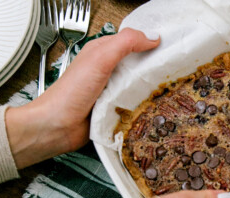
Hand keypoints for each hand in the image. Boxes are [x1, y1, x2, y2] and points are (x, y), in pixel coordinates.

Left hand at [5, 28, 159, 168]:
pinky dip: (142, 107)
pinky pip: (134, 106)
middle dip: (154, 68)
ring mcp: (112, 92)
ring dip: (150, 90)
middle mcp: (107, 71)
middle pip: (138, 65)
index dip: (149, 43)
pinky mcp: (115, 111)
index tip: (168, 49)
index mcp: (102, 52)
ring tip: (167, 91)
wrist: (57, 126)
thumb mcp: (100, 58)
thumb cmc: (71, 92)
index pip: (131, 42)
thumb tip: (152, 38)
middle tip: (172, 72)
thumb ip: (125, 43)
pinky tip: (152, 108)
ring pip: (138, 87)